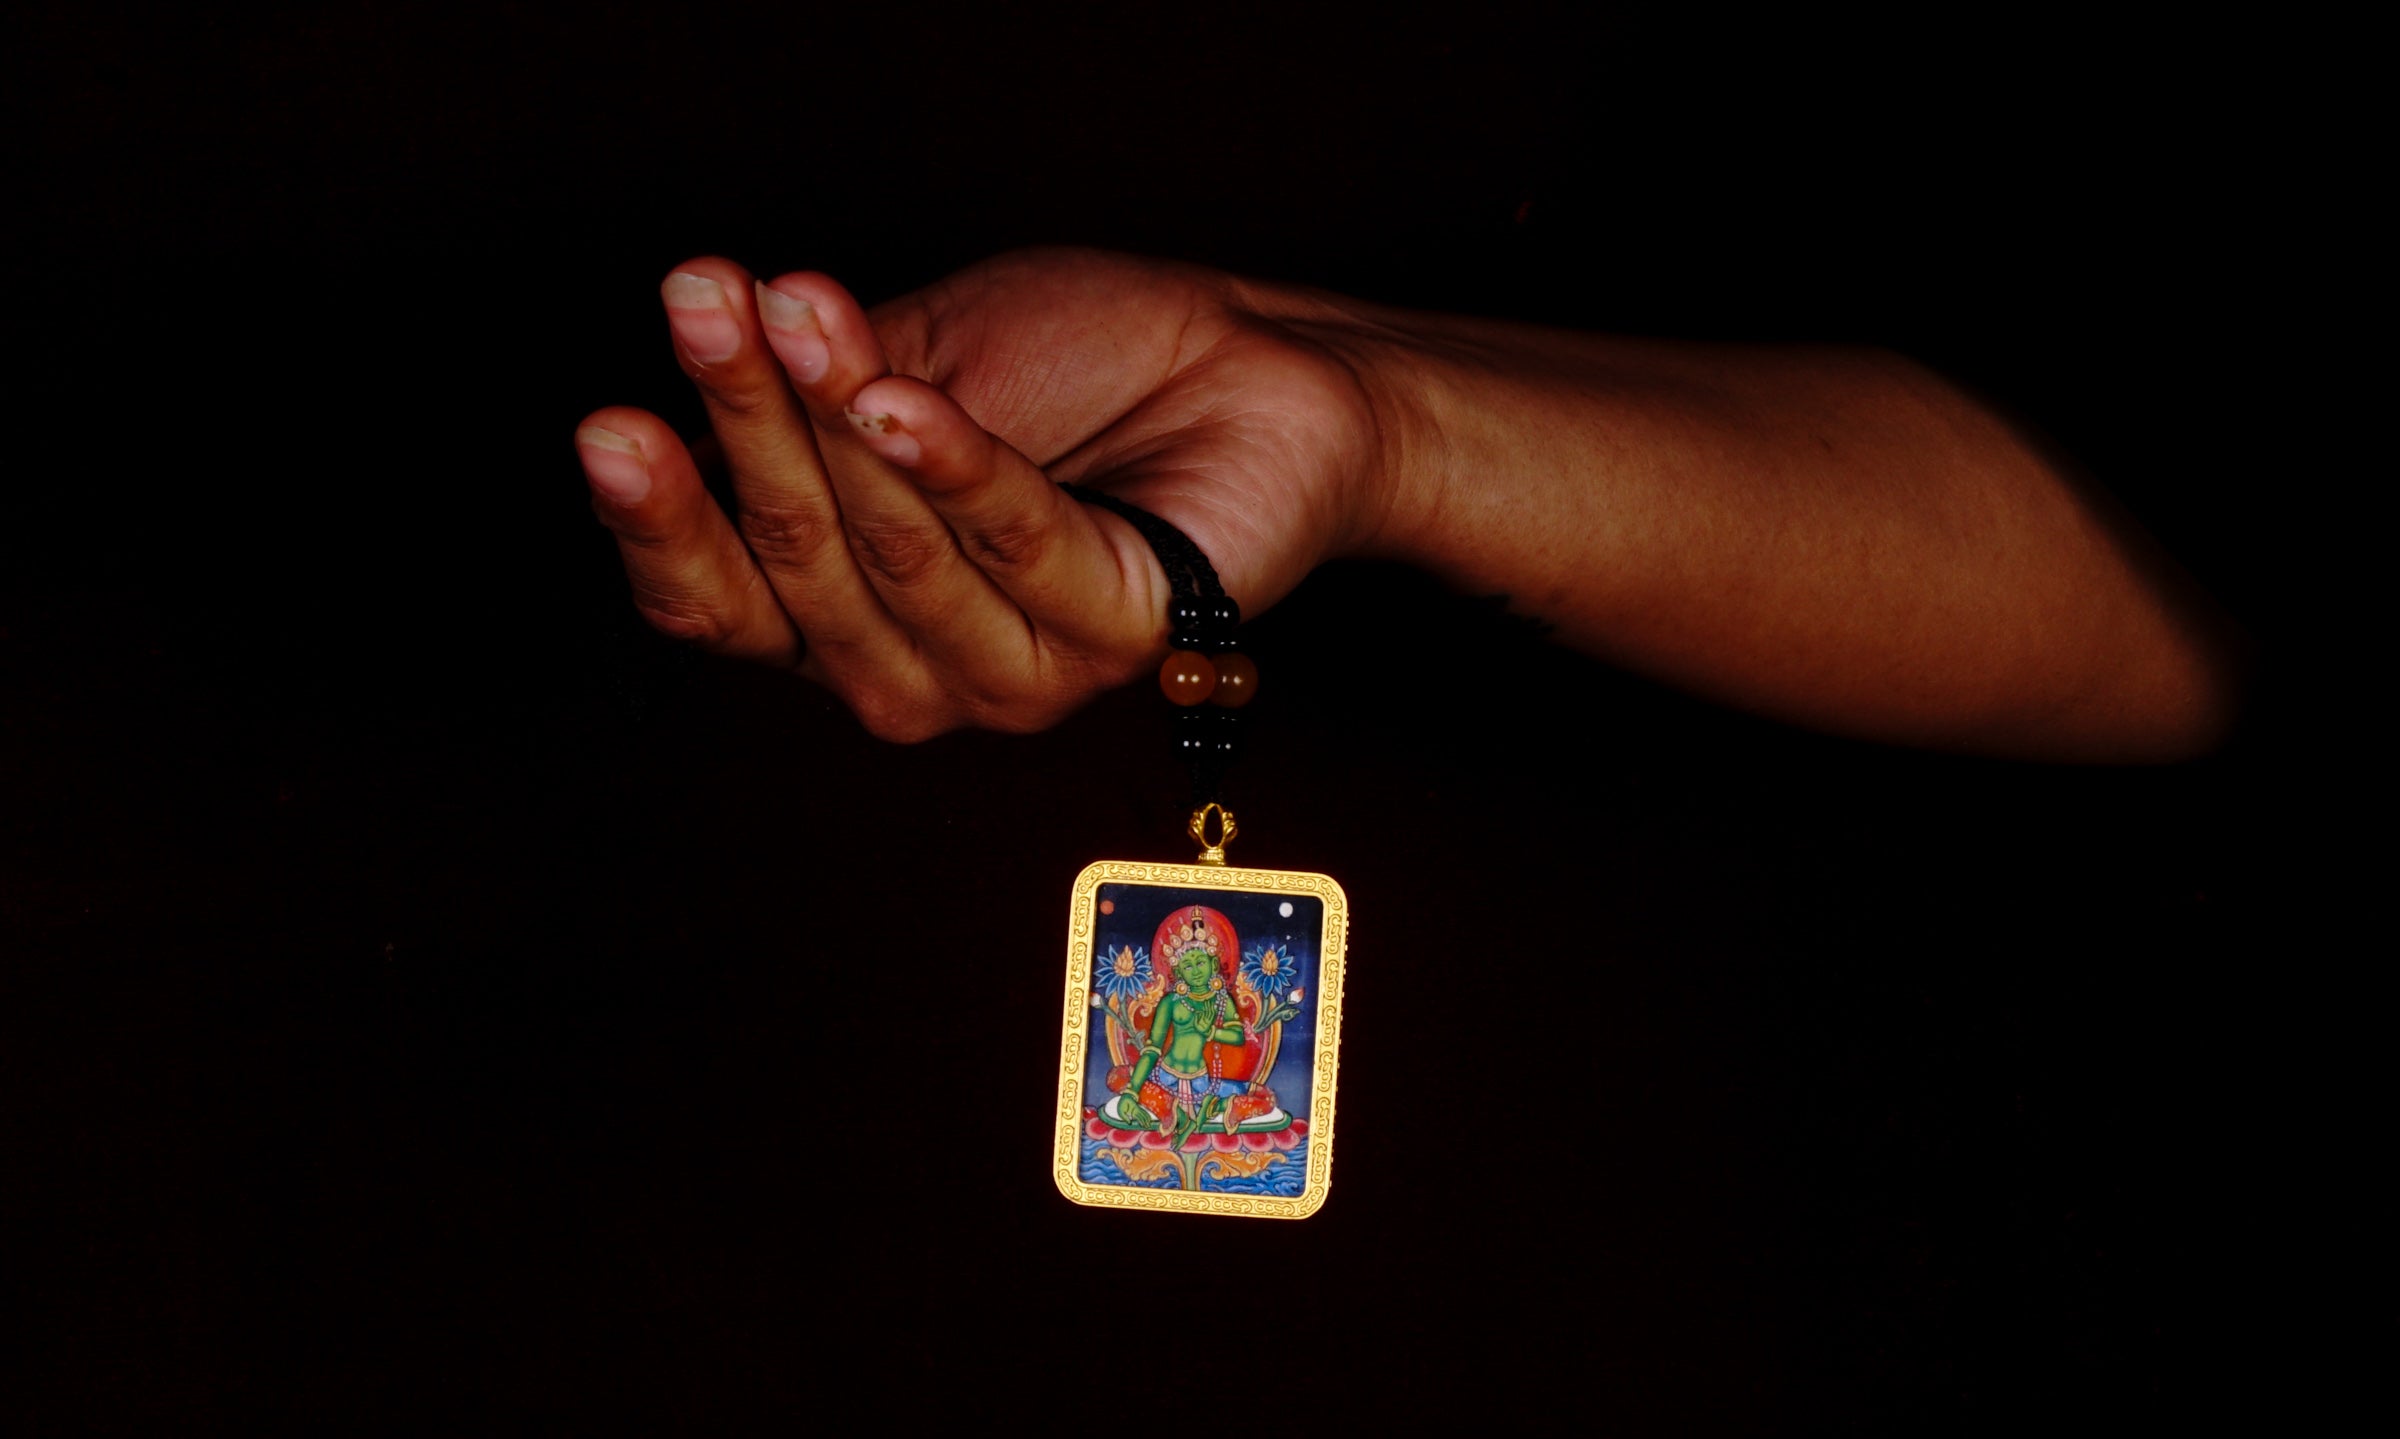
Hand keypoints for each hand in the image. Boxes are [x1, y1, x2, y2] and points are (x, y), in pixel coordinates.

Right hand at [576, 248, 1397, 738]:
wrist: (1249, 362)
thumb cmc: (1079, 365)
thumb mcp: (908, 360)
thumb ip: (806, 398)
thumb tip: (692, 378)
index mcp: (842, 616)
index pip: (714, 604)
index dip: (656, 521)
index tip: (609, 421)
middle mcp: (916, 670)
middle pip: (792, 561)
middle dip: (740, 417)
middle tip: (703, 297)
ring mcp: (1016, 674)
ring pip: (892, 556)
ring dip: (833, 422)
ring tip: (802, 310)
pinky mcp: (1117, 639)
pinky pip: (1015, 547)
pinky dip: (953, 468)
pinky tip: (901, 399)